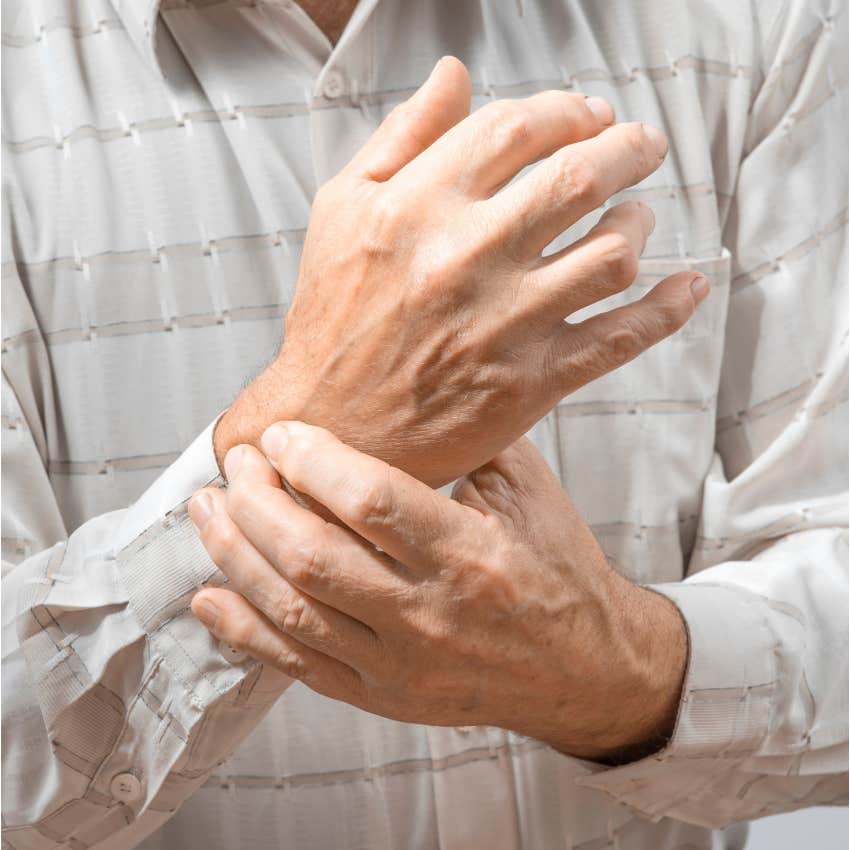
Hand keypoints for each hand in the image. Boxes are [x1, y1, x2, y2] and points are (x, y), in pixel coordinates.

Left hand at [190, 422, 687, 761]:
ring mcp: (399, 664)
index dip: (313, 462)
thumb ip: (468, 443)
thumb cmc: (559, 573)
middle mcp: (429, 615)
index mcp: (470, 555)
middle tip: (237, 464)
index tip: (282, 435)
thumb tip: (400, 397)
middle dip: (257, 501)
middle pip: (313, 556)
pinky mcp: (382, 694)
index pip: (372, 502)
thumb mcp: (530, 492)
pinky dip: (245, 631)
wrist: (583, 669)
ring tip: (208, 513)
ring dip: (237, 556)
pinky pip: (297, 666)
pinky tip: (211, 596)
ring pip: (292, 612)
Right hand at [213, 57, 708, 485]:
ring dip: (639, 223)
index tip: (586, 114)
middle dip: (627, 148)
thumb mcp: (342, 212)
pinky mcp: (530, 381)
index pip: (517, 129)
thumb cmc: (334, 321)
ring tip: (637, 216)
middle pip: (580, 177)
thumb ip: (400, 138)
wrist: (332, 427)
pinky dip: (666, 309)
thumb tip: (453, 76)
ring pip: (611, 253)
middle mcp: (466, 258)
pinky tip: (686, 287)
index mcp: (417, 206)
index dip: (567, 111)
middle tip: (641, 145)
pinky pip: (619, 338)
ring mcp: (505, 323)